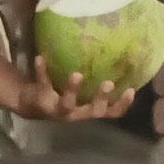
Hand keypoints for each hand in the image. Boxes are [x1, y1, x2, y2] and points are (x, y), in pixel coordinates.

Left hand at [16, 59, 137, 122]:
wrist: (31, 105)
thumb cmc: (63, 93)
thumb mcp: (80, 90)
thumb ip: (95, 77)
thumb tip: (115, 50)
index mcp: (89, 110)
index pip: (111, 112)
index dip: (122, 104)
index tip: (132, 90)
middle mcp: (76, 113)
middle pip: (94, 111)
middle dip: (102, 99)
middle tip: (108, 83)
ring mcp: (58, 110)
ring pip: (67, 104)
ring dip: (73, 89)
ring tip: (77, 74)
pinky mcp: (41, 102)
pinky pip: (43, 85)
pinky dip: (42, 71)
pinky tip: (40, 58)